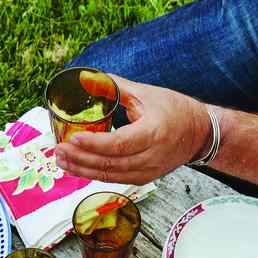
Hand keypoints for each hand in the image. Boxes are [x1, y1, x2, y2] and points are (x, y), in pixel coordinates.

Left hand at [53, 76, 210, 184]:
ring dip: (82, 169)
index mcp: (154, 133)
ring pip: (110, 175)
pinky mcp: (144, 178)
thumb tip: (87, 78)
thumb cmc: (175, 110)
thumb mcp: (146, 94)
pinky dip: (94, 174)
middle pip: (110, 163)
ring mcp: (148, 171)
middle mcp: (151, 156)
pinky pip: (114, 179)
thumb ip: (115, 87)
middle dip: (81, 159)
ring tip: (61, 160)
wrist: (199, 133)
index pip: (119, 143)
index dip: (94, 144)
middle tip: (58, 150)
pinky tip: (77, 167)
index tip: (73, 138)